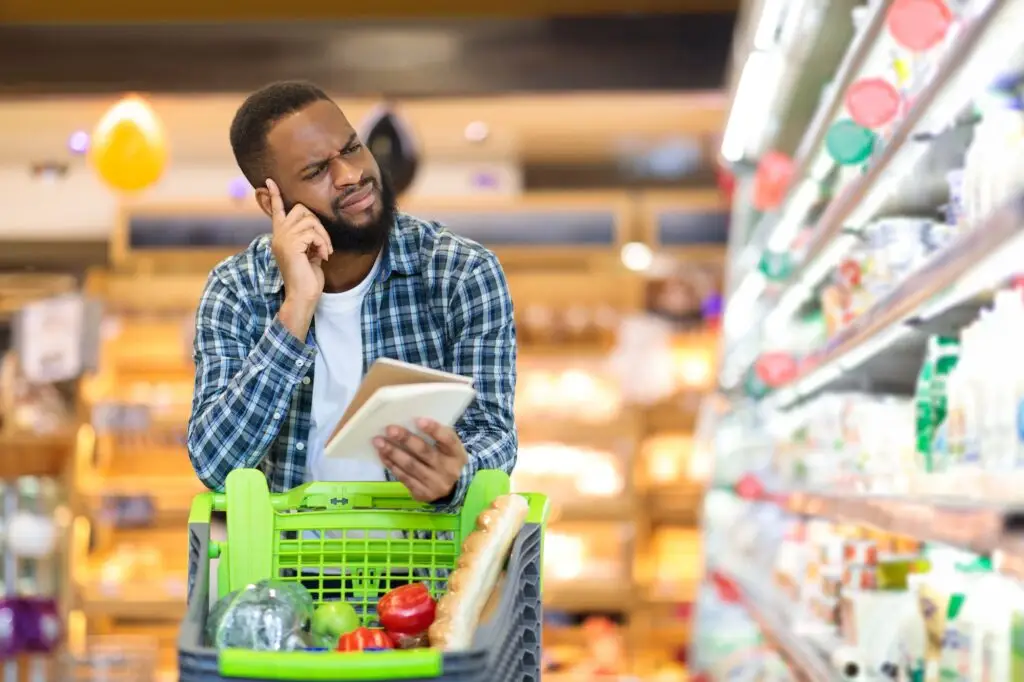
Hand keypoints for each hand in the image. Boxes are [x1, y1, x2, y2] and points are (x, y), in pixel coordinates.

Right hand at [267, 178, 332, 303]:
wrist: (303, 296)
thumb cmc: (308, 278)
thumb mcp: (310, 254)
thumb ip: (309, 239)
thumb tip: (316, 229)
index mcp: (281, 237)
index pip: (277, 212)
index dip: (275, 195)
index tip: (270, 181)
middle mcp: (278, 236)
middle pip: (301, 210)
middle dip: (318, 224)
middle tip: (324, 244)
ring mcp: (283, 239)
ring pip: (309, 221)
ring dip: (323, 236)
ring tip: (325, 252)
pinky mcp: (290, 245)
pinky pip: (312, 232)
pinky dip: (323, 243)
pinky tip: (323, 256)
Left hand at [374, 418, 467, 502]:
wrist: (453, 489)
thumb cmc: (447, 460)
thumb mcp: (449, 448)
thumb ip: (436, 437)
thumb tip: (408, 422)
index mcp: (457, 454)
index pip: (448, 440)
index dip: (434, 430)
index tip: (418, 420)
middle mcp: (448, 470)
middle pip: (425, 452)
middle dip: (406, 439)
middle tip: (390, 429)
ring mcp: (435, 484)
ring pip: (411, 466)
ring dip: (392, 452)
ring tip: (378, 441)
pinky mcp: (423, 494)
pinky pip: (404, 478)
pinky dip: (391, 465)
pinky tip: (383, 455)